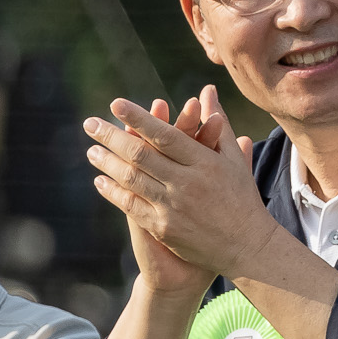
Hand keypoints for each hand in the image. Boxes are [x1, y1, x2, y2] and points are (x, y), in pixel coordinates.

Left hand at [85, 84, 271, 285]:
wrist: (247, 247)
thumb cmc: (241, 198)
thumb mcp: (233, 159)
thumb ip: (217, 123)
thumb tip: (206, 90)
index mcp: (205, 162)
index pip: (165, 135)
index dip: (139, 118)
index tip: (115, 104)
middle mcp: (187, 183)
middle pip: (141, 155)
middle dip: (111, 137)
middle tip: (90, 123)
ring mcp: (174, 207)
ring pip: (132, 179)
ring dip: (107, 163)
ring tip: (91, 151)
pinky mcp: (164, 228)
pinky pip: (132, 206)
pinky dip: (114, 192)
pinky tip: (101, 181)